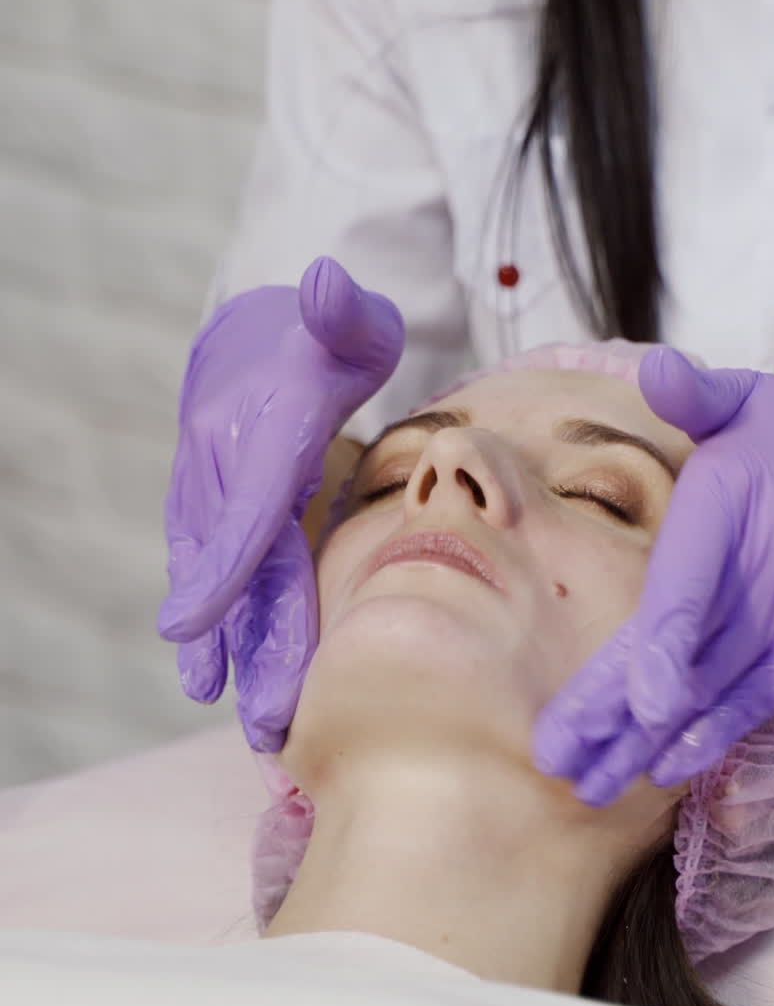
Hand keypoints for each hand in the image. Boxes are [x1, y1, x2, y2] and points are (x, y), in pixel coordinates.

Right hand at [157, 256, 403, 750]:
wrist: (264, 332)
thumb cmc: (329, 333)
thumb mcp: (352, 319)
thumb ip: (343, 313)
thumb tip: (327, 284)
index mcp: (264, 427)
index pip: (242, 507)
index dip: (221, 567)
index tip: (189, 628)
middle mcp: (226, 464)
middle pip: (236, 566)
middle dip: (248, 643)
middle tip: (270, 719)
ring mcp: (215, 492)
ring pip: (223, 581)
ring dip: (234, 651)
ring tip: (249, 720)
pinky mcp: (219, 512)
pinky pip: (219, 575)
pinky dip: (220, 625)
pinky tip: (219, 679)